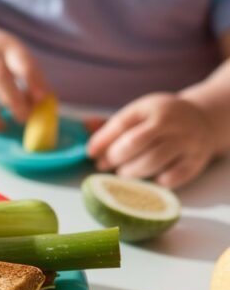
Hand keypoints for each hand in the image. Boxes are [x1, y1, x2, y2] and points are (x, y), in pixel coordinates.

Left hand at [87, 93, 217, 188]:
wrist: (204, 120)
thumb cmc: (160, 120)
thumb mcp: (139, 114)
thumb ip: (113, 126)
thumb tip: (85, 132)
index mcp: (151, 107)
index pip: (121, 123)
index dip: (102, 140)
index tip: (90, 153)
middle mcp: (170, 122)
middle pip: (133, 143)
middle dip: (114, 157)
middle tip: (106, 164)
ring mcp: (186, 141)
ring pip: (152, 161)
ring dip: (132, 172)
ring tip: (125, 172)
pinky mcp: (196, 160)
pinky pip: (172, 177)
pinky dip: (157, 181)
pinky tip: (152, 177)